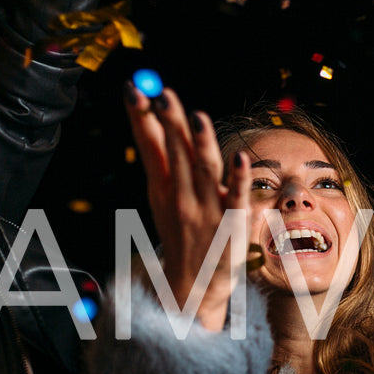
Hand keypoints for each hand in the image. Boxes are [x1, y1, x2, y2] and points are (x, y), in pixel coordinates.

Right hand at [123, 84, 250, 330]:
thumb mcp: (162, 195)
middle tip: (162, 95)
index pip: (150, 146)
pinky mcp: (232, 222)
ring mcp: (206, 210)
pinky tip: (240, 158)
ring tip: (197, 118)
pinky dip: (238, 179)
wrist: (193, 284)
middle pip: (175, 154)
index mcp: (162, 188)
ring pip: (204, 171)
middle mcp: (181, 196)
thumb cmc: (181, 231)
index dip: (141, 118)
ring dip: (200, 144)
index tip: (133, 90)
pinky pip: (236, 197)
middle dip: (170, 124)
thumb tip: (154, 117)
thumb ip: (161, 158)